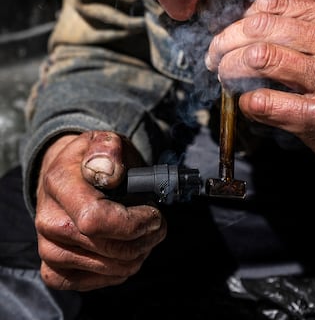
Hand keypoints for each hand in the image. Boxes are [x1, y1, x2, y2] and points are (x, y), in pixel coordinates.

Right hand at [35, 131, 166, 290]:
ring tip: (144, 233)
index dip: (134, 222)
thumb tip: (109, 174)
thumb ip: (108, 149)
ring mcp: (48, 248)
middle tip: (157, 223)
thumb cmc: (95, 160)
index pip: (97, 220)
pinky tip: (126, 251)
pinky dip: (119, 271)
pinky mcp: (53, 269)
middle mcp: (48, 220)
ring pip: (108, 269)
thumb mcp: (105, 140)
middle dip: (144, 238)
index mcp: (59, 183)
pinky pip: (93, 284)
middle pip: (108, 249)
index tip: (154, 213)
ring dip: (137, 254)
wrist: (69, 175)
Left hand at [207, 0, 314, 180]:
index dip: (238, 20)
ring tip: (226, 79)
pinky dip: (246, 101)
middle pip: (256, 29)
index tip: (228, 36)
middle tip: (215, 58)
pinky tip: (249, 104)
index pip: (269, 4)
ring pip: (256, 58)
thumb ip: (302, 27)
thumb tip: (248, 27)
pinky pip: (263, 101)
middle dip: (223, 43)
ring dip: (228, 70)